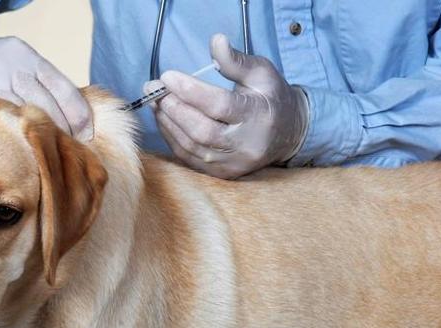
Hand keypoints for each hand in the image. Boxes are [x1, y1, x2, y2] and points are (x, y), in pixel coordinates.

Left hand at [147, 34, 308, 178]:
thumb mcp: (261, 73)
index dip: (191, 91)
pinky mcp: (222, 174)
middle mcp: (246, 145)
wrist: (288, 133)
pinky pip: (189, 157)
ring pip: (192, 146)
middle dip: (173, 107)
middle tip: (153, 88)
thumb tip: (215, 41)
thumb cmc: (270, 97)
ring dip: (168, 122)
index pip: (220, 106)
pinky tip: (163, 119)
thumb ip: (236, 60)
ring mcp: (233, 163)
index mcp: (259, 116)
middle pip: (202, 130)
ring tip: (154, 101)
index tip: (167, 76)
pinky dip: (172, 138)